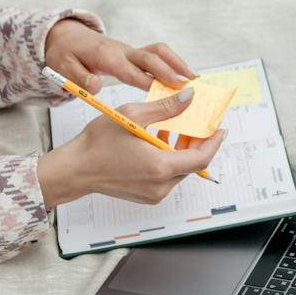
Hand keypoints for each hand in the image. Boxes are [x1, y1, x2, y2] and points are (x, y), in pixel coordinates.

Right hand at [36, 87, 228, 207]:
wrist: (75, 170)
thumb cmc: (97, 144)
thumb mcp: (133, 116)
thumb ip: (165, 108)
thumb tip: (189, 98)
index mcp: (160, 167)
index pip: (201, 158)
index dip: (213, 141)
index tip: (220, 127)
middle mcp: (160, 186)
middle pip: (192, 164)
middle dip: (197, 142)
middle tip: (197, 122)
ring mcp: (153, 194)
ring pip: (180, 170)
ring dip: (182, 149)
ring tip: (175, 128)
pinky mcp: (146, 196)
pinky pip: (167, 177)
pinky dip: (168, 159)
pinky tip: (158, 141)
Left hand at [44, 18, 195, 92]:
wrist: (66, 37)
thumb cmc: (65, 54)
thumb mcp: (64, 67)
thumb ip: (79, 79)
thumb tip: (96, 88)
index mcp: (106, 57)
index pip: (132, 70)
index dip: (151, 80)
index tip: (169, 91)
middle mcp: (122, 51)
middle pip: (151, 56)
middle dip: (171, 71)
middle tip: (189, 86)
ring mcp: (129, 50)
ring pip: (159, 51)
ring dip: (177, 63)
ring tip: (194, 79)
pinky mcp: (133, 53)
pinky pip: (157, 54)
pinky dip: (173, 62)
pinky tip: (184, 76)